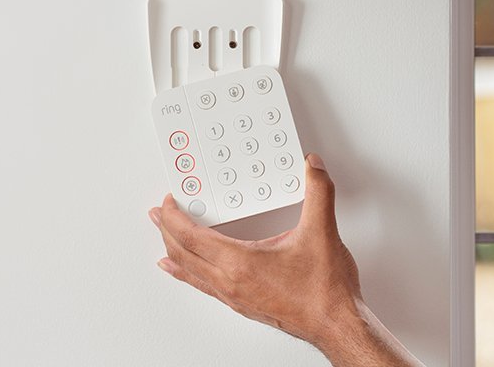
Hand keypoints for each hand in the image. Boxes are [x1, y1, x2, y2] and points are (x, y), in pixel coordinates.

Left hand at [149, 153, 362, 349]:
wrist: (336, 324)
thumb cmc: (325, 291)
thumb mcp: (321, 232)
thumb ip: (318, 193)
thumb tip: (313, 167)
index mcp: (240, 264)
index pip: (191, 238)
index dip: (174, 217)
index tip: (168, 202)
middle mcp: (231, 283)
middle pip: (183, 255)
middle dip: (166, 232)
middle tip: (157, 215)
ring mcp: (235, 297)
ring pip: (191, 273)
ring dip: (174, 253)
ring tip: (164, 242)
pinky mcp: (244, 304)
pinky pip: (205, 286)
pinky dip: (190, 273)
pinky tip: (192, 272)